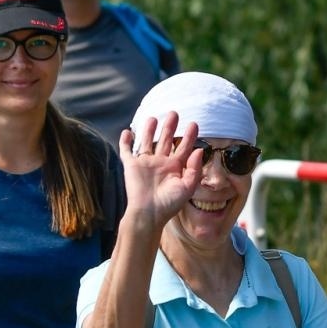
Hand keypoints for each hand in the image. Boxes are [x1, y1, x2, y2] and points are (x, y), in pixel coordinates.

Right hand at [120, 113, 202, 227]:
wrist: (148, 214)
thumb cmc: (169, 204)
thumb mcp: (187, 187)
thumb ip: (194, 168)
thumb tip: (200, 150)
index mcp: (175, 168)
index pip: (183, 148)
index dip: (189, 136)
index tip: (194, 124)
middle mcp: (161, 163)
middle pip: (166, 140)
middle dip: (170, 127)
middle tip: (174, 113)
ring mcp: (145, 164)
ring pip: (147, 142)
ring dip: (149, 130)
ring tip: (153, 118)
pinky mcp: (131, 166)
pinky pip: (127, 151)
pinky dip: (126, 141)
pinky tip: (128, 132)